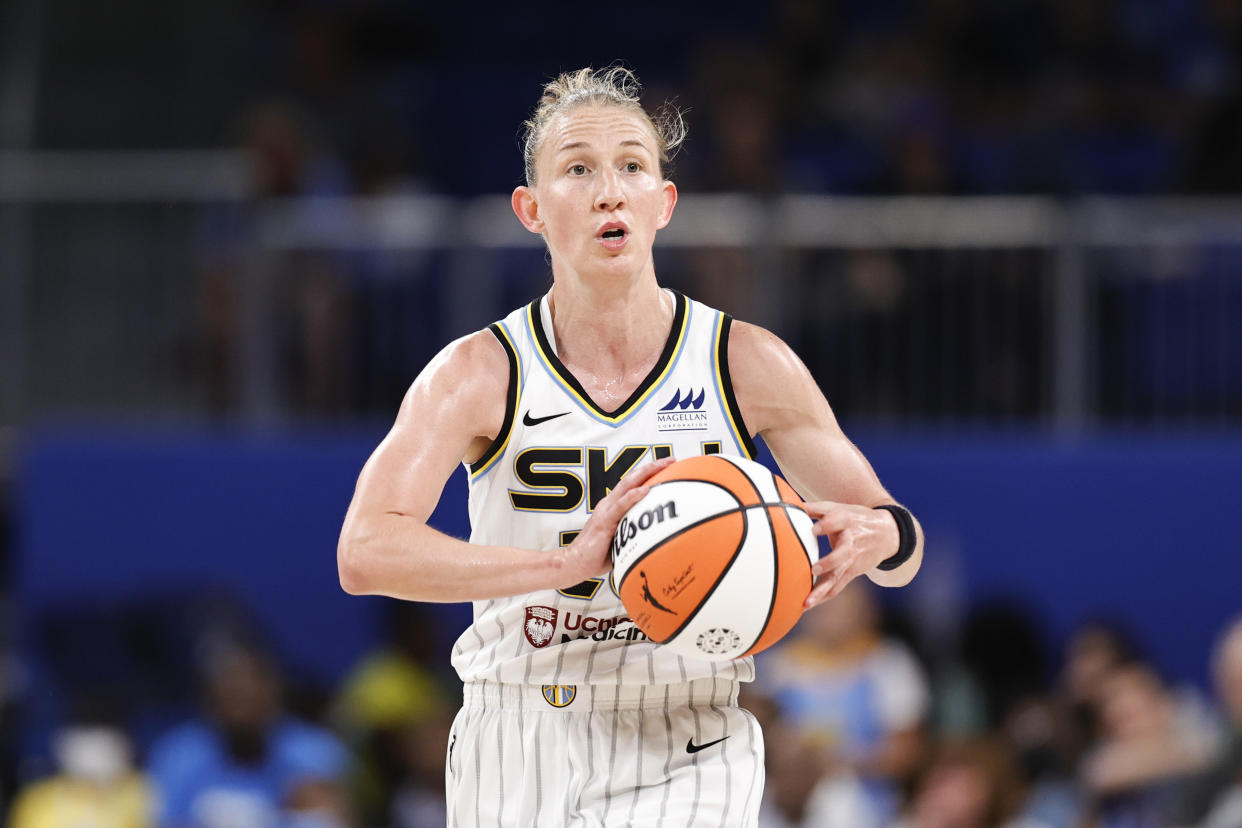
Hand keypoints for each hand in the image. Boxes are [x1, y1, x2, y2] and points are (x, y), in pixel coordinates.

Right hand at [558, 457, 675, 587]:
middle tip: (671, 459)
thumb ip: (634, 537)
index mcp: (612, 507)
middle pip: (632, 478)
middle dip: (652, 467)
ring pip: (628, 485)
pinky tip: (646, 490)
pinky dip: (634, 496)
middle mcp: (609, 504)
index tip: (667, 467)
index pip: (632, 485)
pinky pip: (621, 506)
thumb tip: (655, 541)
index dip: (648, 473)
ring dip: (646, 473)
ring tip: (664, 466)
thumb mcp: (620, 543)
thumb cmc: (596, 556)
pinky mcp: (604, 521)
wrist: (574, 563)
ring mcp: (606, 510)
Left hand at [802, 502, 898, 608]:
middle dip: (829, 562)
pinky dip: (823, 596)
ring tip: (806, 602)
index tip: (813, 530)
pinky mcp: (852, 573)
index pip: (838, 521)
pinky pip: (837, 587)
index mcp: (847, 521)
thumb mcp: (840, 508)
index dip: (826, 525)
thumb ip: (817, 508)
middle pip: (842, 554)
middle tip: (813, 569)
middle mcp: (851, 542)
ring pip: (838, 576)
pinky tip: (807, 605)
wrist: (887, 534)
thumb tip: (792, 506)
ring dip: (822, 590)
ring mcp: (853, 560)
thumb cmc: (856, 518)